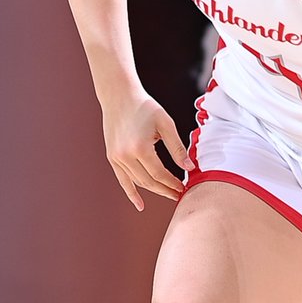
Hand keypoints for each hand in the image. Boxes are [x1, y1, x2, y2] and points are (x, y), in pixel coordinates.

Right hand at [102, 91, 192, 210]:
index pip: (160, 174)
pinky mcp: (111, 157)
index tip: (184, 188)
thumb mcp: (166, 123)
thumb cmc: (145, 107)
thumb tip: (190, 167)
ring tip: (168, 194)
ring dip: (153, 191)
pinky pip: (122, 180)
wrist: (119, 97)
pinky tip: (140, 205)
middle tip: (179, 195)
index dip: (173, 183)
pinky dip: (131, 193)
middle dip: (165, 190)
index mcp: (140, 148)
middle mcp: (125, 156)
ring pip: (137, 182)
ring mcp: (116, 158)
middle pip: (149, 181)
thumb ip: (177, 147)